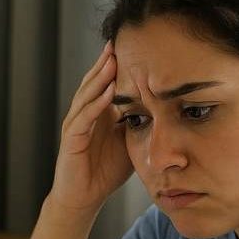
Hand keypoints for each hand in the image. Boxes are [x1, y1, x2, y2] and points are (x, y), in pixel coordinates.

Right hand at [50, 42, 132, 214]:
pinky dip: (95, 104)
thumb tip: (167, 110)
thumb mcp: (129, 142)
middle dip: (106, 62)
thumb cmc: (106, 171)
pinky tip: (107, 92)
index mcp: (99, 113)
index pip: (107, 82)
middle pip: (94, 82)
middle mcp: (85, 114)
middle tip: (119, 40)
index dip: (117, 65)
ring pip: (87, 95)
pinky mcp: (71, 140)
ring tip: (113, 59)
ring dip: (100, 77)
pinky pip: (83, 118)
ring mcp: (76, 125)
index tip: (134, 46)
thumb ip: (141, 125)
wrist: (84, 198)